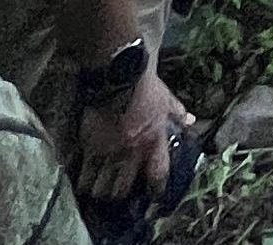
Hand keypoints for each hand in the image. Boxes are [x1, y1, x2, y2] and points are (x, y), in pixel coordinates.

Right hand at [76, 62, 191, 205]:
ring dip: (100, 191)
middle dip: (121, 194)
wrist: (117, 76)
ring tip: (98, 191)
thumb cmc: (144, 87)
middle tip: (118, 193)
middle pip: (124, 188)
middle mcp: (132, 152)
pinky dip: (82, 182)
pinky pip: (84, 175)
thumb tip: (192, 120)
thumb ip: (177, 113)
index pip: (158, 174)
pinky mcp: (89, 148)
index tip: (154, 197)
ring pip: (102, 187)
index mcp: (154, 141)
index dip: (156, 189)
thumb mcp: (166, 99)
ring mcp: (109, 153)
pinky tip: (81, 183)